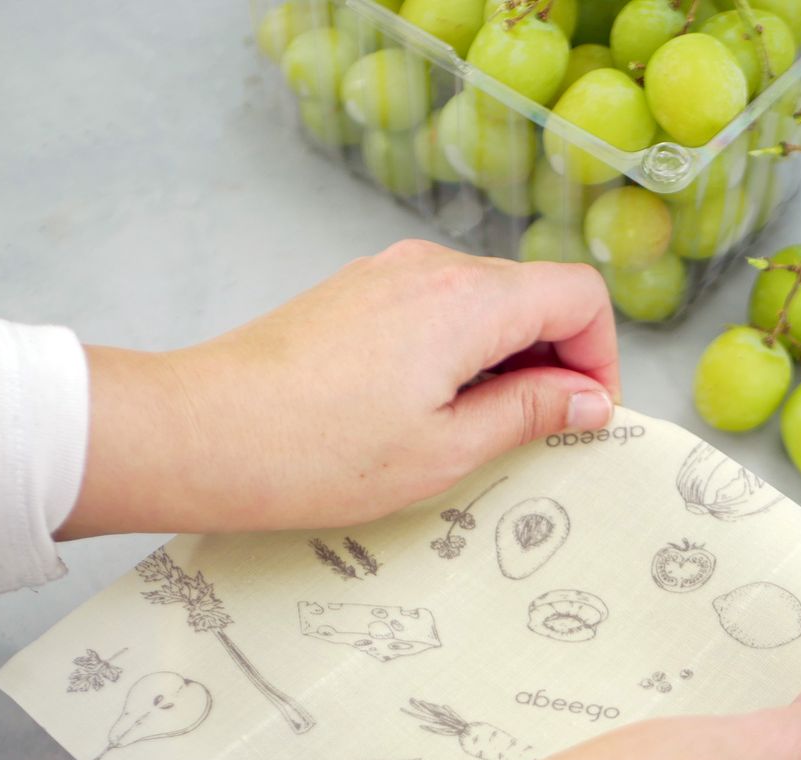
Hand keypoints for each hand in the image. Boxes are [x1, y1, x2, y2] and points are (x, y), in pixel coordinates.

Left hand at [58, 239, 618, 537]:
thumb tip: (587, 399)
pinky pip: (436, 308)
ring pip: (484, 302)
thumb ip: (529, 413)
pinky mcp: (355, 293)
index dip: (600, 356)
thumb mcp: (444, 450)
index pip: (578, 295)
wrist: (200, 434)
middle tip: (535, 435)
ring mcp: (387, 274)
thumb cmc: (314, 452)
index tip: (585, 415)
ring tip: (473, 433)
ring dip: (503, 359)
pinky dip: (457, 351)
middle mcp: (430, 267)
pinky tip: (424, 411)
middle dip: (554, 360)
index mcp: (467, 299)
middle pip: (533, 293)